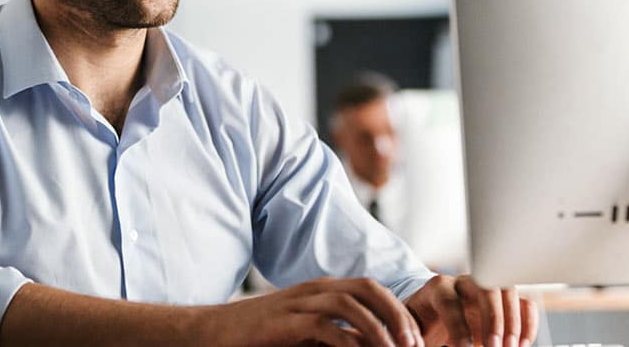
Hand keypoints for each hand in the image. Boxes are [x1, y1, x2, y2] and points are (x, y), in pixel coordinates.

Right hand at [197, 277, 425, 346]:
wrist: (212, 333)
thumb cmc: (260, 337)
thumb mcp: (304, 333)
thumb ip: (335, 336)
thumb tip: (369, 346)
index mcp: (321, 289)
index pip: (371, 287)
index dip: (398, 309)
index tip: (416, 339)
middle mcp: (313, 290)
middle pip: (367, 288)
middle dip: (397, 315)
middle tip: (414, 344)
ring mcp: (298, 303)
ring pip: (350, 304)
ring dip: (379, 328)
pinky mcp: (283, 322)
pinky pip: (323, 326)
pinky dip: (346, 341)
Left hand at [403, 275, 538, 346]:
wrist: (433, 315)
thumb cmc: (423, 325)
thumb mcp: (414, 330)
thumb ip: (417, 338)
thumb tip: (425, 346)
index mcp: (437, 288)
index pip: (449, 300)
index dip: (457, 326)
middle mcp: (463, 283)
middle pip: (485, 287)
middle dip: (492, 319)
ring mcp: (487, 288)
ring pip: (508, 291)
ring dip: (513, 321)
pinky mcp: (503, 301)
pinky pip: (524, 303)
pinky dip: (528, 323)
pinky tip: (522, 343)